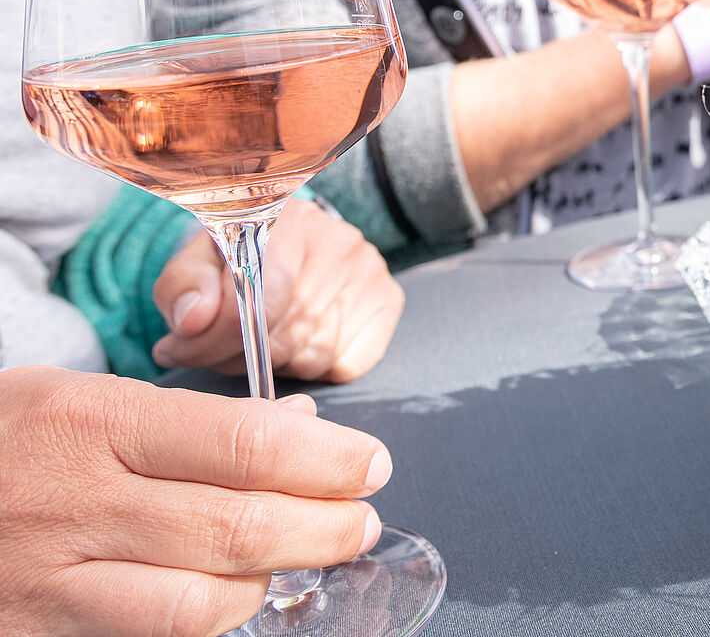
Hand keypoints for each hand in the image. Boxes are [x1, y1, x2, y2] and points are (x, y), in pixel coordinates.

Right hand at [0, 366, 388, 636]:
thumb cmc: (6, 444)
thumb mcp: (83, 399)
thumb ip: (194, 420)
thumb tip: (303, 428)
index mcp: (92, 422)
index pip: (248, 445)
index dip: (329, 461)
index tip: (368, 465)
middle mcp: (72, 504)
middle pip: (240, 528)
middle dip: (326, 528)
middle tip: (360, 520)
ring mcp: (50, 582)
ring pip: (203, 603)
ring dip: (272, 583)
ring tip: (302, 557)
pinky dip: (210, 621)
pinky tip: (233, 595)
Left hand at [153, 199, 403, 382]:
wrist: (286, 247)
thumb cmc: (234, 261)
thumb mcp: (195, 265)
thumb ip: (183, 288)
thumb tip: (192, 319)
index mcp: (290, 220)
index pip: (265, 294)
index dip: (221, 335)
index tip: (182, 349)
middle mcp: (339, 240)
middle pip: (285, 331)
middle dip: (238, 355)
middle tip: (212, 352)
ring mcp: (370, 271)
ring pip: (312, 354)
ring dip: (274, 365)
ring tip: (254, 346)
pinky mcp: (388, 302)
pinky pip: (343, 365)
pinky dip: (312, 368)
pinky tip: (295, 346)